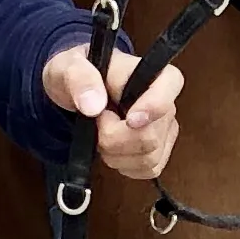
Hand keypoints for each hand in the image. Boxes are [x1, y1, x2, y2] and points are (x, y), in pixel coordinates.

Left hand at [43, 42, 181, 181]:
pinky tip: (112, 149)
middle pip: (150, 136)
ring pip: (148, 158)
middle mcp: (166, 101)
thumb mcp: (69, 67)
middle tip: (98, 122)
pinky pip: (147, 171)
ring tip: (101, 134)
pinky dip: (123, 165)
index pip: (170, 85)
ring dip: (115, 154)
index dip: (153, 107)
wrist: (76, 93)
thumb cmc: (78, 75)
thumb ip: (79, 78)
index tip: (130, 119)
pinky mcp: (158, 151)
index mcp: (152, 72)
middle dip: (114, 138)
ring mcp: (164, 129)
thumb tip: (93, 105)